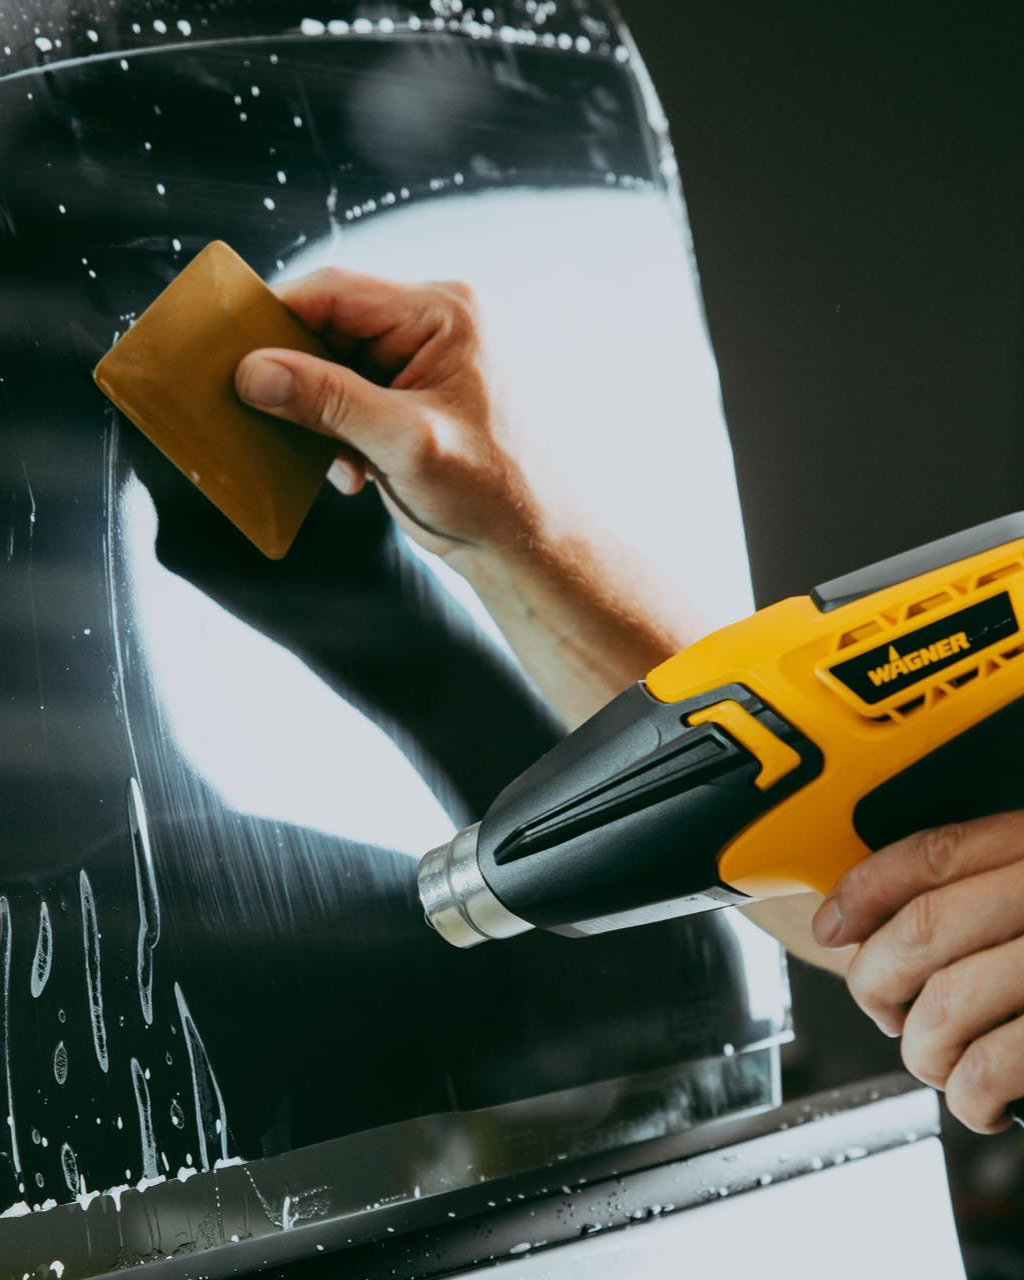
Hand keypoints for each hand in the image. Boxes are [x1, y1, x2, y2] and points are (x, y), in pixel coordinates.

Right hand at [235, 267, 542, 559]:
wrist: (524, 544)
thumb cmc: (489, 492)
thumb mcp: (404, 444)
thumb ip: (328, 401)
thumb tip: (253, 372)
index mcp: (443, 313)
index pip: (336, 292)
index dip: (275, 318)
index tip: (226, 353)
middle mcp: (431, 324)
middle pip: (327, 326)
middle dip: (295, 376)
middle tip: (258, 413)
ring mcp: (418, 360)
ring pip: (329, 366)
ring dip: (315, 415)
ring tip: (330, 460)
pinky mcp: (405, 397)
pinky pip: (343, 396)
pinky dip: (332, 434)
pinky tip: (352, 473)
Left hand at [812, 813, 1023, 1132]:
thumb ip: (990, 891)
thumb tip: (871, 924)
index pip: (933, 852)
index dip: (863, 890)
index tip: (830, 925)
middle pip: (923, 929)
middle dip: (878, 982)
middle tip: (886, 1011)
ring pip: (948, 1002)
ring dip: (922, 1051)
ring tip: (939, 1065)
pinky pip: (996, 1064)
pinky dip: (969, 1095)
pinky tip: (981, 1102)